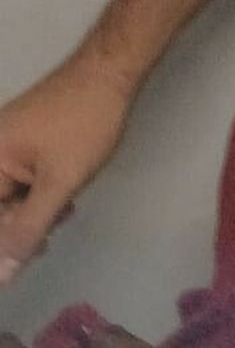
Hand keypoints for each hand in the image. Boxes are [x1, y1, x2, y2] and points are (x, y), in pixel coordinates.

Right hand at [0, 54, 135, 284]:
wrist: (111, 70)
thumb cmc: (84, 125)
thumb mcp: (58, 183)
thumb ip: (27, 230)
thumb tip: (1, 276)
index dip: (4, 244)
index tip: (24, 260)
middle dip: (18, 230)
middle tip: (46, 243)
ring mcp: (8, 145)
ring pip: (10, 198)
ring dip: (32, 215)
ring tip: (61, 218)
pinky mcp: (26, 142)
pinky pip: (22, 181)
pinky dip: (39, 196)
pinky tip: (63, 204)